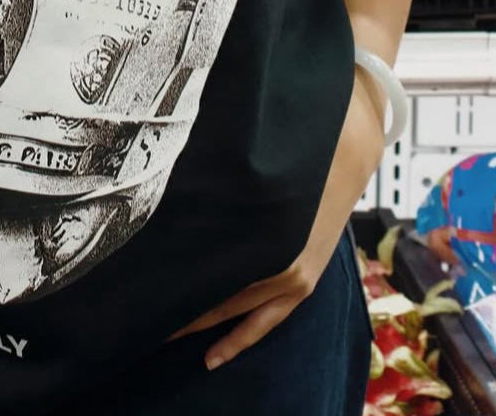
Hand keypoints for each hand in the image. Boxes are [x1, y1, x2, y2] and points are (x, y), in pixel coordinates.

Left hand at [171, 70, 385, 369]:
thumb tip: (185, 166)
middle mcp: (285, 261)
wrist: (353, 143)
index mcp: (271, 233)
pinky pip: (270, 319)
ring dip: (208, 326)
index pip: (215, 263)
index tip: (144, 283)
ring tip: (166, 337)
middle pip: (225, 292)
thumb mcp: (265, 156)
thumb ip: (229, 168)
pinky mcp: (305, 280)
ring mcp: (298, 276)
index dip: (177, 273)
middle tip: (142, 315)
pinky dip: (243, 336)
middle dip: (184, 304)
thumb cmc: (303, 142)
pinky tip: (216, 354)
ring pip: (246, 314)